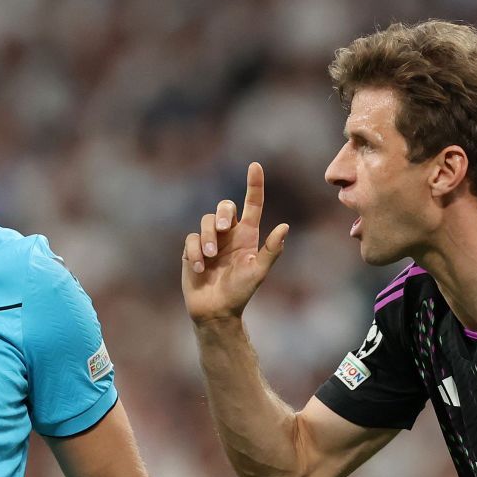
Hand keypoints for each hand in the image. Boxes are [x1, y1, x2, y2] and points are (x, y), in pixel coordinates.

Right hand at [181, 162, 290, 325]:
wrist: (216, 311)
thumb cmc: (240, 292)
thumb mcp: (258, 272)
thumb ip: (272, 250)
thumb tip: (285, 227)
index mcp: (247, 236)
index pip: (253, 205)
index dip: (254, 184)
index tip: (255, 166)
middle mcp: (229, 234)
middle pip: (224, 207)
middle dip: (222, 213)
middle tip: (223, 228)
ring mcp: (210, 241)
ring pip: (206, 221)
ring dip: (208, 237)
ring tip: (210, 257)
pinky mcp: (192, 250)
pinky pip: (191, 239)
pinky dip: (195, 251)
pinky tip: (199, 267)